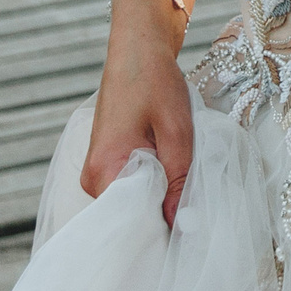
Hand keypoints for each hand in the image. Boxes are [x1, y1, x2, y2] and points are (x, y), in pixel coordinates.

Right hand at [83, 0, 195, 224]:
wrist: (137, 50)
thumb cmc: (155, 83)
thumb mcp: (177, 132)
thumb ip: (178, 181)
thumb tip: (181, 226)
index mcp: (104, 172)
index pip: (130, 223)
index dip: (161, 233)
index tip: (189, 241)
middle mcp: (93, 178)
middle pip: (132, 216)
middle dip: (164, 218)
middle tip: (197, 220)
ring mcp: (99, 171)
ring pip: (135, 201)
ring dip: (161, 200)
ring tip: (188, 194)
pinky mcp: (109, 163)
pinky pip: (133, 187)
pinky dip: (155, 187)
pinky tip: (175, 180)